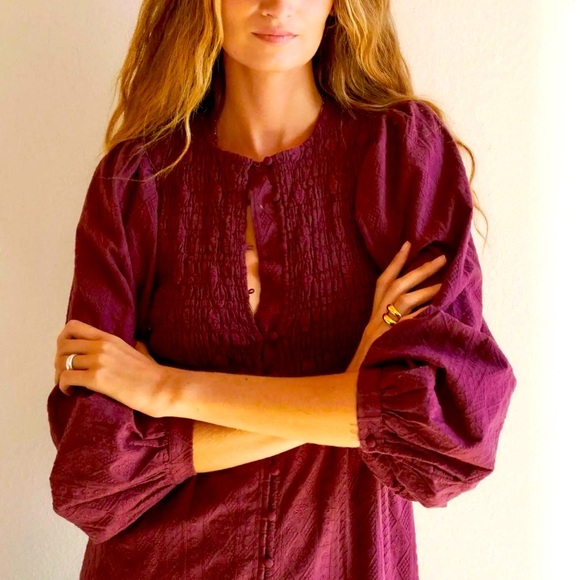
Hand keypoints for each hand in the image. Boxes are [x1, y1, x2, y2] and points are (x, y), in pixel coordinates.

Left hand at [54, 319, 171, 416]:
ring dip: (59, 375)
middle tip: (66, 374)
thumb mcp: (143, 350)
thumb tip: (138, 341)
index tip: (68, 355)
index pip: (73, 327)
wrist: (163, 388)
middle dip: (59, 361)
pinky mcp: (97, 379)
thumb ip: (135, 344)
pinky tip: (72, 392)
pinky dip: (63, 386)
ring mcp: (99, 361)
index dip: (63, 340)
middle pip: (63, 345)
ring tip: (69, 386)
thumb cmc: (155, 374)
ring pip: (62, 362)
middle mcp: (102, 346)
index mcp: (110, 338)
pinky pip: (66, 378)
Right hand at [347, 242, 445, 371]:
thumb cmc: (369, 365)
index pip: (382, 282)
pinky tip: (435, 310)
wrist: (354, 387)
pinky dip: (421, 315)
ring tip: (445, 283)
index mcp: (373, 316)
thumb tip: (413, 317)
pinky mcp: (388, 341)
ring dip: (425, 289)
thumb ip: (391, 328)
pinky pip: (407, 324)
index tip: (408, 244)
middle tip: (441, 258)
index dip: (394, 262)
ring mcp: (381, 329)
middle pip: (396, 286)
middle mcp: (375, 318)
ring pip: (402, 300)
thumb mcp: (377, 342)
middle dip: (420, 270)